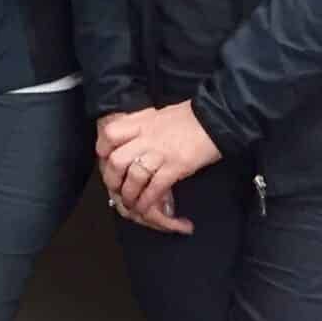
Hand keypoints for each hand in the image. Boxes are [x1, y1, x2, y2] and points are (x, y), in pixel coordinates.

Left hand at [96, 102, 218, 234]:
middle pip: (117, 160)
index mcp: (142, 122)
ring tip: (131, 202)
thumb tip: (135, 136)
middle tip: (115, 187)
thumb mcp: (161, 114)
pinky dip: (147, 200)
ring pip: (134, 177)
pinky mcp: (176, 166)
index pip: (110, 134)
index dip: (103, 149)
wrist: (218, 118)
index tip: (104, 159)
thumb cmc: (192, 116)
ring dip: (130, 194)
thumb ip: (145, 125)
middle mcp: (147, 137)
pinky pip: (155, 188)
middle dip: (113, 179)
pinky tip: (146, 206)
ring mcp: (161, 153)